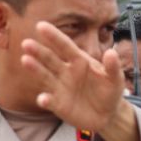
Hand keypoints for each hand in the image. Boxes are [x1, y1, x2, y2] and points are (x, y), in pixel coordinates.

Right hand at [19, 21, 129, 135]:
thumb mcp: (115, 79)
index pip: (65, 46)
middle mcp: (66, 71)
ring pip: (45, 76)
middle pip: (50, 59)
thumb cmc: (110, 91)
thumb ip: (113, 66)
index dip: (54, 36)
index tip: (41, 25)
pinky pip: (50, 100)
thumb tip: (111, 52)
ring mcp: (60, 87)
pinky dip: (45, 100)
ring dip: (35, 68)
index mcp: (79, 61)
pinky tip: (43, 98)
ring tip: (25, 60)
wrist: (107, 115)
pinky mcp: (58, 104)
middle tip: (26, 43)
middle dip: (38, 51)